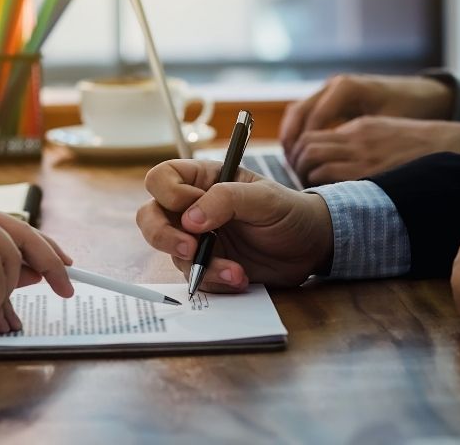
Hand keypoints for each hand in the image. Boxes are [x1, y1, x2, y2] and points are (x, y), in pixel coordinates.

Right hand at [136, 160, 333, 290]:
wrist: (311, 249)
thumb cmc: (289, 212)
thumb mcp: (265, 198)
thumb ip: (227, 199)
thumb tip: (189, 219)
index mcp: (202, 180)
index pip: (161, 179)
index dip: (169, 194)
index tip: (193, 209)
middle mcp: (192, 208)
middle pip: (149, 216)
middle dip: (162, 235)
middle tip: (189, 249)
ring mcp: (196, 239)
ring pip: (169, 252)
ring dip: (199, 265)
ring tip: (234, 271)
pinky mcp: (207, 265)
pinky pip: (193, 276)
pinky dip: (214, 280)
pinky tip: (240, 278)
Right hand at [280, 74, 453, 157]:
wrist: (421, 93)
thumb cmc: (408, 109)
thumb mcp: (387, 125)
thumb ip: (361, 141)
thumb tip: (337, 167)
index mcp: (346, 88)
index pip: (314, 118)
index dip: (307, 146)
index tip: (306, 169)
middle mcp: (333, 85)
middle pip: (298, 112)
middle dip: (292, 141)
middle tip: (292, 167)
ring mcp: (328, 89)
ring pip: (296, 112)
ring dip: (291, 137)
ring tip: (292, 163)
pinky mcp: (328, 98)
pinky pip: (304, 113)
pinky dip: (298, 132)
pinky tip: (300, 153)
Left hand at [291, 116, 459, 184]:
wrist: (456, 149)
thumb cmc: (420, 147)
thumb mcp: (383, 131)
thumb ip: (353, 140)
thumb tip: (325, 160)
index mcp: (358, 127)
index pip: (310, 136)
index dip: (298, 153)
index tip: (299, 168)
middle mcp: (357, 139)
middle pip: (306, 149)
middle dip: (297, 166)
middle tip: (301, 182)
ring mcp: (365, 156)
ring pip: (314, 165)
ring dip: (307, 180)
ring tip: (312, 192)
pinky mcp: (373, 175)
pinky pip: (333, 183)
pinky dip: (323, 191)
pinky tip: (328, 201)